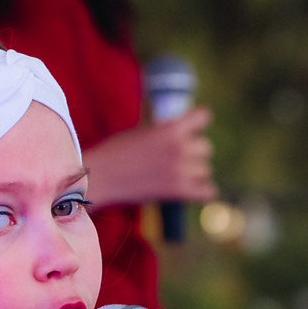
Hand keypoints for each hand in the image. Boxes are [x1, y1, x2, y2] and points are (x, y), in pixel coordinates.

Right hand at [83, 110, 216, 207]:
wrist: (100, 175)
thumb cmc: (116, 150)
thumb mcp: (144, 130)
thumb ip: (167, 131)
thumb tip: (183, 133)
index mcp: (171, 128)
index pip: (204, 116)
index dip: (198, 122)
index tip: (190, 129)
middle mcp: (179, 147)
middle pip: (206, 147)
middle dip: (192, 151)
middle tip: (174, 158)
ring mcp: (180, 170)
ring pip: (206, 169)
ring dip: (194, 172)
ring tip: (175, 174)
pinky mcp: (178, 191)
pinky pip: (208, 191)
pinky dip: (202, 191)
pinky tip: (192, 189)